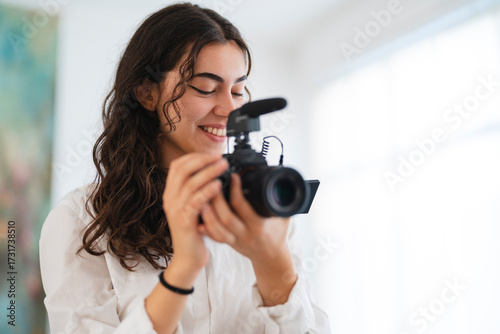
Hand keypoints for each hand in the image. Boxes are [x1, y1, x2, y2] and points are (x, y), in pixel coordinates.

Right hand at [162, 153, 228, 276]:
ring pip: (190, 184)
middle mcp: (170, 199)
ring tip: (223, 167)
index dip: (194, 157)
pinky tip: (218, 186)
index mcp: (171, 193)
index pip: (177, 166)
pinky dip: (207, 191)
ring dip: (208, 172)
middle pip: (182, 170)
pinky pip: (195, 202)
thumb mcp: (194, 206)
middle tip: (220, 158)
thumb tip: (212, 171)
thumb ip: (198, 190)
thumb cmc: (195, 231)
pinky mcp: (184, 221)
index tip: (211, 154)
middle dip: (202, 160)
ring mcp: (175, 210)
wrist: (188, 258)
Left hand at [199, 173, 296, 304]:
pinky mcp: (228, 243)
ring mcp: (235, 240)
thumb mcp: (284, 216)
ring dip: (207, 212)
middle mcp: (245, 234)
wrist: (272, 257)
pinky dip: (205, 226)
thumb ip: (283, 200)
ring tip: (201, 196)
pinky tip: (198, 215)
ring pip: (216, 229)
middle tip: (211, 182)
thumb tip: (283, 180)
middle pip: (225, 217)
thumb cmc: (277, 233)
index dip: (235, 190)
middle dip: (216, 199)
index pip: (242, 207)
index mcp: (259, 226)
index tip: (232, 175)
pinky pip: (214, 236)